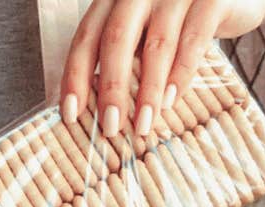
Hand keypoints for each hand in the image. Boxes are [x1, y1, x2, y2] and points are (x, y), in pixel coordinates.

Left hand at [62, 0, 264, 135]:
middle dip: (111, 88)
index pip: (87, 36)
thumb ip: (123, 55)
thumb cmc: (180, 20)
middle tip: (110, 128)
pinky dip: (181, 75)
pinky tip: (172, 102)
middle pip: (117, 39)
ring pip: (156, 45)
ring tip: (143, 125)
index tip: (71, 114)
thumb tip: (99, 109)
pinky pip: (193, 42)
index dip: (76, 75)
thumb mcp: (145, 30)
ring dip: (148, 91)